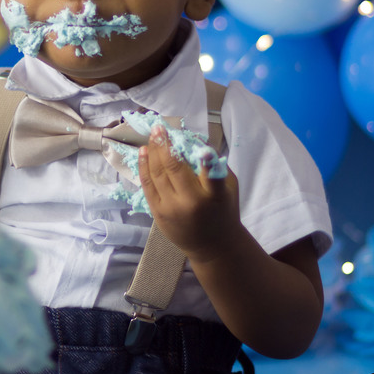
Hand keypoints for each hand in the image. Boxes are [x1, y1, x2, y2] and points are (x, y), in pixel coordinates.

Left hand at [136, 125, 242, 260]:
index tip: (204, 150)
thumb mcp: (229, 188)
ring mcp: (172, 208)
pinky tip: (144, 152)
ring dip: (153, 151)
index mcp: (215, 196)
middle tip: (160, 128)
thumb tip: (194, 142)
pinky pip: (148, 185)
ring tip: (152, 136)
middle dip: (165, 145)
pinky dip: (144, 166)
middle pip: (174, 169)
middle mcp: (192, 203)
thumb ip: (216, 166)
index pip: (212, 178)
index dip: (208, 163)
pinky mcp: (158, 213)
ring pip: (157, 174)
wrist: (213, 245)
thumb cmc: (223, 210)